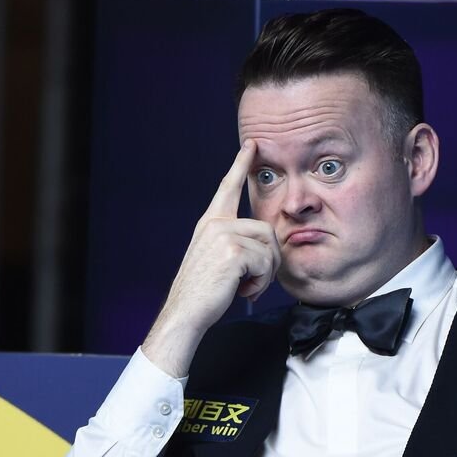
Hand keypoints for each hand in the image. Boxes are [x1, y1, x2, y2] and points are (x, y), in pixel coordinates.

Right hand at [142, 140, 280, 376]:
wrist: (185, 313)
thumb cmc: (204, 292)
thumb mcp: (217, 259)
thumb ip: (235, 243)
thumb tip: (267, 244)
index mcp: (210, 223)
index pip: (228, 187)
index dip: (241, 164)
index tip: (252, 144)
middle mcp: (215, 224)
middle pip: (267, 228)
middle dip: (271, 259)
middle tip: (256, 281)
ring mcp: (223, 235)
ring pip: (269, 246)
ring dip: (266, 273)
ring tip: (245, 286)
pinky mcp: (233, 251)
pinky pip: (266, 262)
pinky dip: (261, 283)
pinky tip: (241, 290)